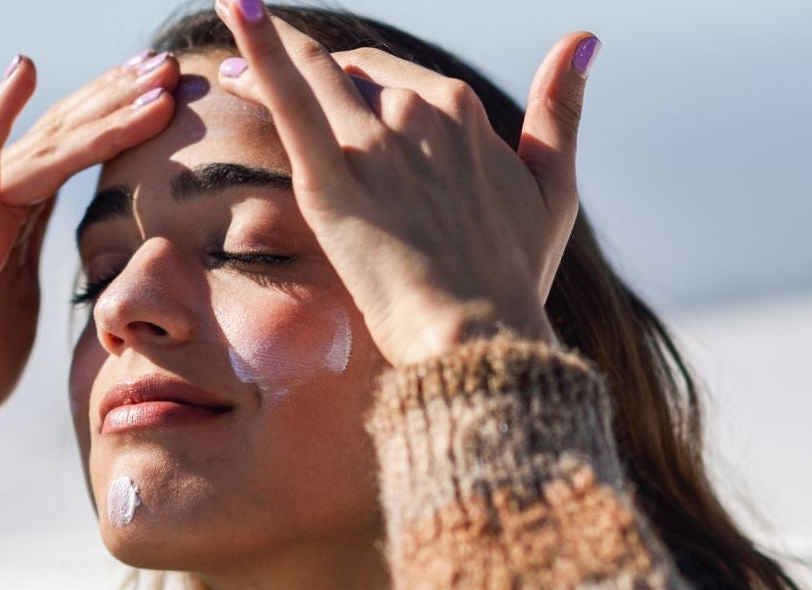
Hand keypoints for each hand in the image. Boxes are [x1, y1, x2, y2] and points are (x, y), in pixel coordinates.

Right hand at [0, 52, 180, 495]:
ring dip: (101, 109)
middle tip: (170, 63)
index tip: (166, 88)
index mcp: (10, 210)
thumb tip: (85, 246)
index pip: (71, 147)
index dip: (116, 114)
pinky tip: (23, 70)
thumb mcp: (23, 295)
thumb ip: (42, 254)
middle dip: (118, 95)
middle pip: (62, 131)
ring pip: (44, 143)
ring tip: (150, 79)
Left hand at [211, 1, 594, 364]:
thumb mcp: (553, 187)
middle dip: (304, 65)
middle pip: (348, 74)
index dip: (356, 76)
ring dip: (264, 50)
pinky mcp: (331, 181)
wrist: (479, 335)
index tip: (328, 82)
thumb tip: (583, 40)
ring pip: (311, 76)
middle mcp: (418, 112)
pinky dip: (260, 51)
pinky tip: (235, 7)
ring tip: (227, 42)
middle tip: (248, 62)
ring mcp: (373, 144)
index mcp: (463, 111)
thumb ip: (561, 110)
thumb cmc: (515, 277)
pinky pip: (289, 101)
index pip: (394, 77)